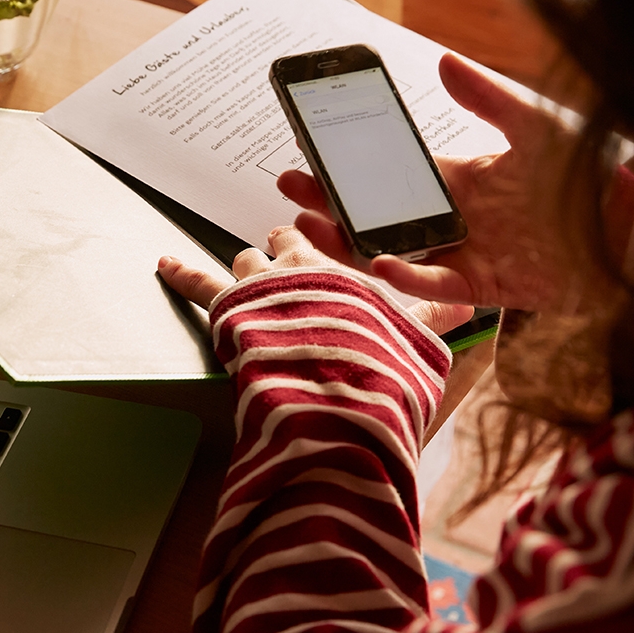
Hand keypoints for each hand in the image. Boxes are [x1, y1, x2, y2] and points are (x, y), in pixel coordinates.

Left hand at [157, 225, 472, 335]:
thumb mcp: (416, 338)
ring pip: (246, 263)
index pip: (327, 244)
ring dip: (247, 270)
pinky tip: (163, 264)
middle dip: (281, 246)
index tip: (315, 243)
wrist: (328, 388)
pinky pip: (198, 283)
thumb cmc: (373, 361)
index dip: (320, 245)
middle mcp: (298, 267)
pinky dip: (180, 274)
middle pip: (283, 244)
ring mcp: (258, 285)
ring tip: (246, 277)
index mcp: (340, 269)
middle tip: (280, 249)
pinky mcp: (226, 307)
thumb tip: (470, 303)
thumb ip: (437, 316)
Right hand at [280, 53, 585, 313]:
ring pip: (390, 252)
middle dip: (330, 202)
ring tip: (306, 222)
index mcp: (461, 181)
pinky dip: (404, 275)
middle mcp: (455, 219)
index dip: (350, 166)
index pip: (391, 175)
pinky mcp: (485, 286)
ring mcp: (465, 254)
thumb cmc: (591, 174)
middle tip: (289, 185)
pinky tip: (378, 258)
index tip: (312, 149)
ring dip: (347, 240)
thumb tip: (443, 62)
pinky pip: (434, 284)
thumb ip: (488, 97)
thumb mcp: (535, 124)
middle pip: (377, 215)